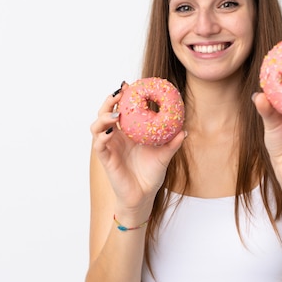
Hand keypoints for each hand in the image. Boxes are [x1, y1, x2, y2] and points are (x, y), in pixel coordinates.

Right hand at [89, 83, 186, 210]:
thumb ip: (172, 143)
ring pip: (97, 127)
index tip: (130, 84)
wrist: (143, 196)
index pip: (121, 109)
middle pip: (105, 113)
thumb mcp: (164, 156)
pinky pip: (99, 145)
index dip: (122, 97)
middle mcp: (116, 137)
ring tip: (115, 113)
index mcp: (128, 132)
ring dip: (103, 116)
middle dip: (109, 101)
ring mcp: (109, 147)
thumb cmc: (151, 174)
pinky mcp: (106, 159)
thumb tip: (184, 130)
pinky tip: (110, 131)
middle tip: (119, 92)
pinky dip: (102, 136)